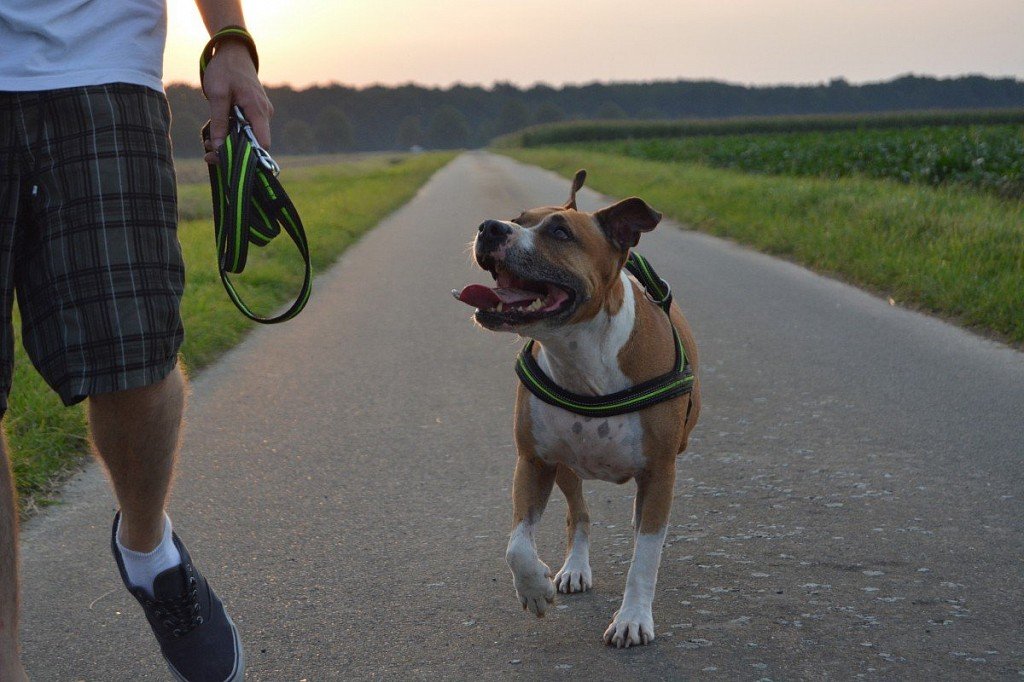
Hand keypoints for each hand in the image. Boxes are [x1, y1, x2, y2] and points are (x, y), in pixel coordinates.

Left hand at [202, 40, 272, 163]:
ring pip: (249, 137)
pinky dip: (232, 134)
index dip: (250, 156)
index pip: (263, 143)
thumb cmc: (225, 70)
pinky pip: (247, 129)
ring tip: (209, 142)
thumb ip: (219, 121)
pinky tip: (217, 133)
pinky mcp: (255, 112)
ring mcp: (261, 113)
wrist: (233, 52)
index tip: (228, 159)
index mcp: (258, 110)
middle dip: (232, 151)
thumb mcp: (217, 94)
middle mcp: (264, 114)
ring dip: (230, 142)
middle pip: (254, 143)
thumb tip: (219, 147)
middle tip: (209, 152)